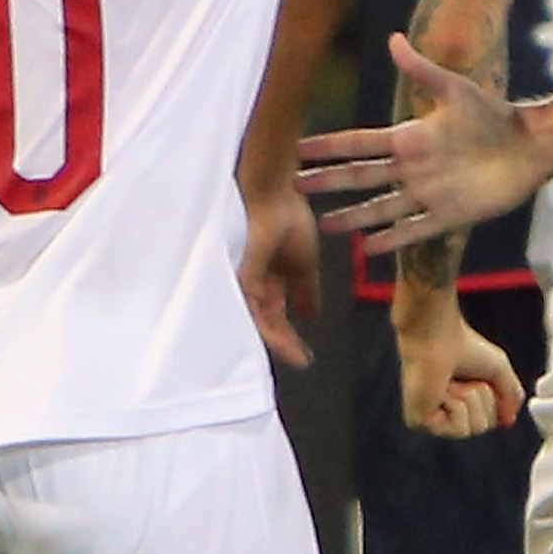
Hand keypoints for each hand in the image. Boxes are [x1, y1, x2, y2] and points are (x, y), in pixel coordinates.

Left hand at [239, 182, 320, 368]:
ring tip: (297, 356)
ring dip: (278, 341)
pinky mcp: (241, 278)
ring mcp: (245, 281)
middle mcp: (253, 283)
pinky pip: (252, 311)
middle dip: (283, 342)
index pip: (274, 312)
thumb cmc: (288, 217)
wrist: (277, 193)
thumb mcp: (306, 262)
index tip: (306, 354)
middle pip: (265, 321)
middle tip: (302, 360)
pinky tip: (285, 341)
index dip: (289, 333)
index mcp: (267, 277)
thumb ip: (306, 291)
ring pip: (257, 320)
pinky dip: (268, 328)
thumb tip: (311, 317)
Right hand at [298, 34, 550, 240]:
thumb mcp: (456, 90)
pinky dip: (392, 240)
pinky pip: (415, 230)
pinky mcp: (451, 216)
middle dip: (329, 183)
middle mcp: (412, 168)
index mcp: (410, 138)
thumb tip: (393, 37)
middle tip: (296, 188)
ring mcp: (429, 194)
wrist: (531, 147)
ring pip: (381, 208)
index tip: (297, 150)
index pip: (359, 144)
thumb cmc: (495, 115)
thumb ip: (422, 69)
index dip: (329, 147)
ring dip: (353, 217)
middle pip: (361, 178)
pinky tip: (368, 248)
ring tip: (324, 226)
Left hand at [395, 292, 524, 437]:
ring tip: (451, 382)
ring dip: (469, 398)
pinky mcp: (420, 422)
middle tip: (465, 378)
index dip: (492, 398)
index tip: (479, 378)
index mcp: (459, 402)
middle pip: (483, 426)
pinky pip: (458, 429)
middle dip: (482, 398)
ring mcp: (430, 420)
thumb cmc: (463, 346)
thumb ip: (511, 396)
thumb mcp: (500, 371)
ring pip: (473, 428)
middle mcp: (443, 413)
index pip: (490, 420)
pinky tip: (441, 389)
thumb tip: (508, 420)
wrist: (439, 337)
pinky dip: (456, 404)